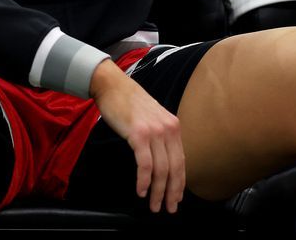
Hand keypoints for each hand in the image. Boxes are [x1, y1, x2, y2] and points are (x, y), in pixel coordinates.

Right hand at [90, 60, 185, 212]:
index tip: (176, 198)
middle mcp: (169, 129)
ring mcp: (155, 131)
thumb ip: (160, 138)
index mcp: (174, 127)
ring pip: (161, 169)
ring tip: (153, 205)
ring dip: (157, 191)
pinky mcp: (139, 134)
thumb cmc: (130, 105)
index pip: (181, 161)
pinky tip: (140, 191)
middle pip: (174, 168)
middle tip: (167, 209)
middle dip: (171, 192)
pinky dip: (144, 180)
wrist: (114, 87)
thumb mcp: (153, 120)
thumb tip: (162, 161)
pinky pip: (145, 163)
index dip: (180, 183)